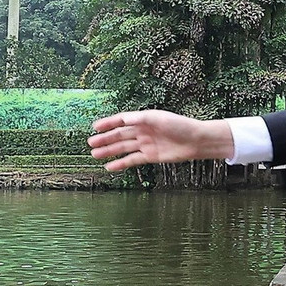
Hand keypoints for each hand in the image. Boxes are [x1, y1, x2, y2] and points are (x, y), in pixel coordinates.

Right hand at [88, 110, 233, 169]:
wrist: (196, 141)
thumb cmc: (179, 126)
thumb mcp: (157, 118)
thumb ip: (139, 119)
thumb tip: (122, 118)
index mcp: (143, 119)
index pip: (121, 120)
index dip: (107, 123)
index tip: (94, 127)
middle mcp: (143, 131)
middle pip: (120, 135)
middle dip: (105, 139)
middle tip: (90, 144)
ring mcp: (146, 144)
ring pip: (123, 148)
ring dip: (109, 152)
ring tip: (95, 155)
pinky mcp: (151, 156)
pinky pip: (132, 160)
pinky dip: (121, 164)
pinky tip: (110, 167)